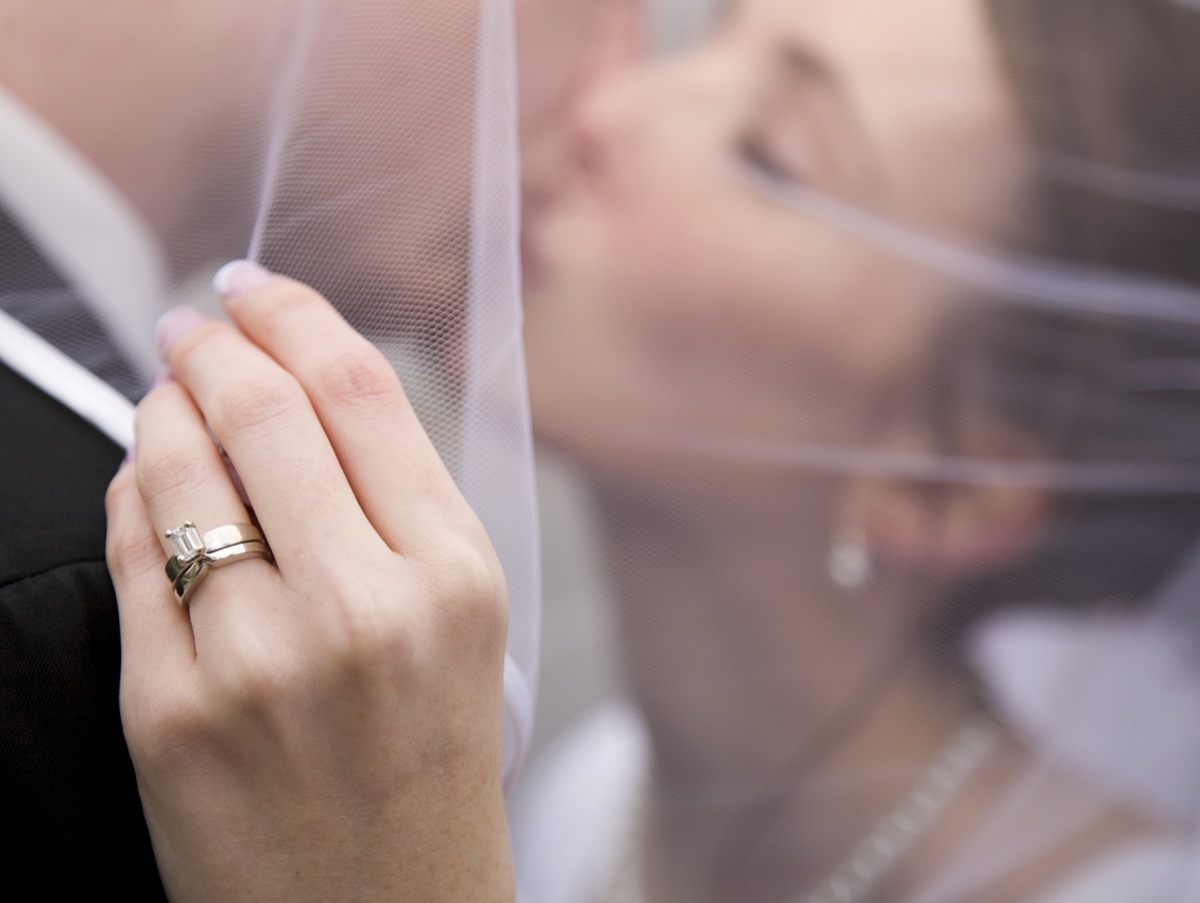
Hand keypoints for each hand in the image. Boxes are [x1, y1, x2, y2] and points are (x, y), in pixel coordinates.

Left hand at [106, 263, 513, 901]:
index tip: (259, 291)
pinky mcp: (172, 711)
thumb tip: (303, 393)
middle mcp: (365, 607)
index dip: (295, 315)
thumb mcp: (466, 629)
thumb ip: (398, 507)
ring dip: (162, 406)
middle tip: (195, 326)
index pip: (360, 391)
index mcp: (456, 578)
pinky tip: (145, 482)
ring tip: (166, 393)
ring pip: (180, 466)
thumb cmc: (431, 777)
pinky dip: (130, 493)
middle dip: (213, 342)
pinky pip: (130, 553)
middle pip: (264, 408)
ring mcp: (260, 659)